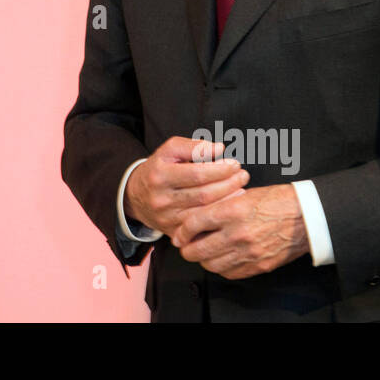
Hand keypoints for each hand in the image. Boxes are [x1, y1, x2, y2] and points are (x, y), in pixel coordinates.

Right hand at [125, 136, 249, 235]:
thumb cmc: (159, 169)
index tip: (234, 164)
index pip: (196, 174)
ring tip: (241, 188)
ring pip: (205, 213)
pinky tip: (229, 206)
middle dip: (228, 184)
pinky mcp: (174, 232)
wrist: (136, 197)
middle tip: (243, 175)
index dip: (219, 169)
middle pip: (204, 195)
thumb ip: (193, 147)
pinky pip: (202, 227)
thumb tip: (218, 148)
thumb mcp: (168, 151)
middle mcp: (162, 199)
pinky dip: (218, 216)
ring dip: (228, 200)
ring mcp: (168, 218)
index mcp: (160, 176)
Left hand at [171, 183, 308, 279]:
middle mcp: (238, 233)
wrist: (307, 216)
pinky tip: (221, 259)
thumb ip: (219, 206)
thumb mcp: (243, 193)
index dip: (181, 231)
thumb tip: (195, 217)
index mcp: (232, 210)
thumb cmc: (276, 200)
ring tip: (203, 252)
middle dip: (187, 249)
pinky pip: (230, 273)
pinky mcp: (258, 265)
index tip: (178, 234)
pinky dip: (221, 268)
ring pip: (211, 264)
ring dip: (203, 260)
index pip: (194, 224)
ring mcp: (248, 252)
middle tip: (186, 246)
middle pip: (197, 250)